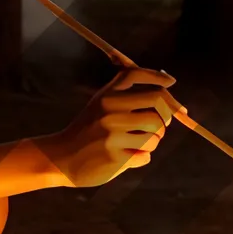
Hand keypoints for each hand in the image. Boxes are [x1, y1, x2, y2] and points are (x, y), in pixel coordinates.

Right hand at [48, 66, 177, 188]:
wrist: (61, 156)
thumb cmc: (88, 129)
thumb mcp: (101, 102)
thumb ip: (127, 91)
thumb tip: (168, 83)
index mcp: (107, 95)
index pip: (139, 76)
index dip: (161, 79)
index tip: (171, 83)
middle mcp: (110, 111)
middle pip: (158, 106)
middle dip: (166, 117)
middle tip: (160, 125)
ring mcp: (113, 135)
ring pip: (156, 135)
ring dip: (153, 140)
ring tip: (139, 143)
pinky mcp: (115, 158)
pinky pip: (145, 156)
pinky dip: (141, 157)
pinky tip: (127, 156)